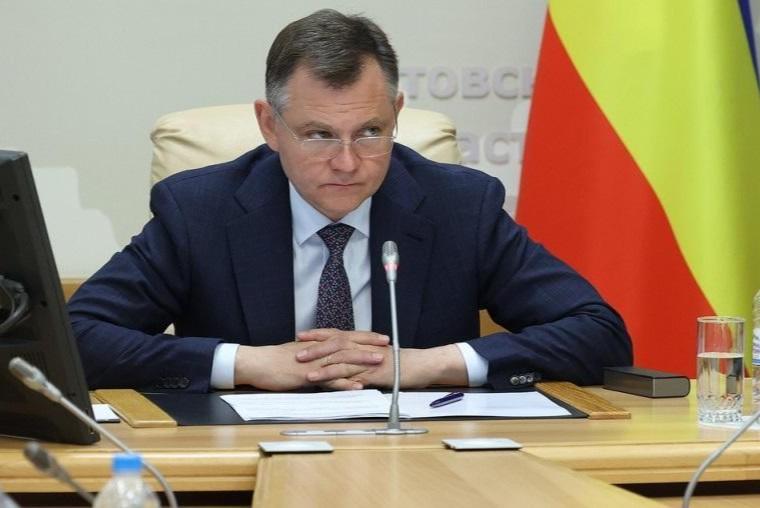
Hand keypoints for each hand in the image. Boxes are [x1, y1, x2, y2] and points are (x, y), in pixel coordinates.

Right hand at [233, 336, 386, 390]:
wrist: (256, 363)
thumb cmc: (275, 360)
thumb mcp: (299, 354)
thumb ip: (315, 354)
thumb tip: (327, 357)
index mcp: (317, 344)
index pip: (345, 337)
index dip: (363, 336)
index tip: (379, 337)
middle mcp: (318, 350)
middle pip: (348, 343)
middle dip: (369, 343)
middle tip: (388, 344)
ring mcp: (314, 362)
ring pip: (342, 358)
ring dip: (362, 360)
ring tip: (379, 361)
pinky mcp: (306, 375)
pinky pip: (328, 379)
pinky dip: (344, 383)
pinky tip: (357, 386)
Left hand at [300, 337, 468, 388]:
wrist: (422, 366)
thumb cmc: (402, 363)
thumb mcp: (379, 357)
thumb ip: (363, 358)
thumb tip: (347, 362)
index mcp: (364, 342)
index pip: (338, 334)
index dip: (319, 334)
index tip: (303, 335)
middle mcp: (364, 348)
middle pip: (335, 344)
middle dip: (315, 347)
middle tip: (297, 351)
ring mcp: (368, 360)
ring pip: (341, 359)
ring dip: (322, 365)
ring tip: (305, 370)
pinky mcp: (373, 374)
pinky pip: (353, 376)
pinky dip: (338, 379)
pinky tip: (328, 384)